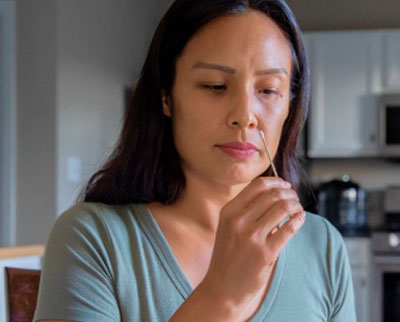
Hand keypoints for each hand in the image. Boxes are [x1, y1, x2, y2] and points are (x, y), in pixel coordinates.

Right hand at [201, 176, 304, 311]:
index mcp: (229, 211)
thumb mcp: (228, 227)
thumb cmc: (229, 255)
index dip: (276, 181)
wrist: (222, 287)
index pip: (257, 185)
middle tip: (294, 198)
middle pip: (273, 194)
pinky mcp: (266, 253)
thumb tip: (276, 193)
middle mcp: (239, 221)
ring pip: (283, 207)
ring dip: (296, 205)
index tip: (285, 185)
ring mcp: (252, 237)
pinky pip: (289, 228)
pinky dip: (299, 219)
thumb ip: (247, 210)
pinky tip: (300, 219)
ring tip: (298, 209)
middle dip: (289, 193)